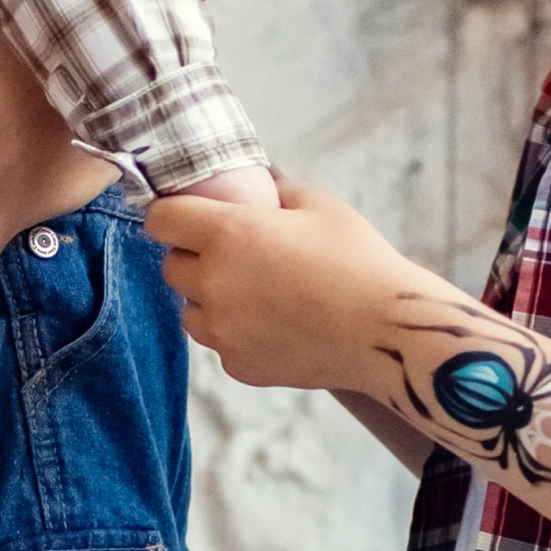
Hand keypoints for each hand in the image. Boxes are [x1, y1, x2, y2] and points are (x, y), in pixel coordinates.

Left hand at [144, 172, 413, 390]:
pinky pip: (221, 344)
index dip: (172, 215)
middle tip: (232, 256)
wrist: (388, 332)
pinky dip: (236, 334)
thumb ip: (277, 190)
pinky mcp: (238, 367)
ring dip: (208, 300)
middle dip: (193, 258)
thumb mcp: (320, 204)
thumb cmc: (360, 260)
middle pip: (171, 267)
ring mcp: (223, 331)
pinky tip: (275, 325)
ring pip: (190, 311)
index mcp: (228, 234)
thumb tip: (260, 184)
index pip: (161, 220)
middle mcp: (214, 284)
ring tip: (253, 294)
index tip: (185, 217)